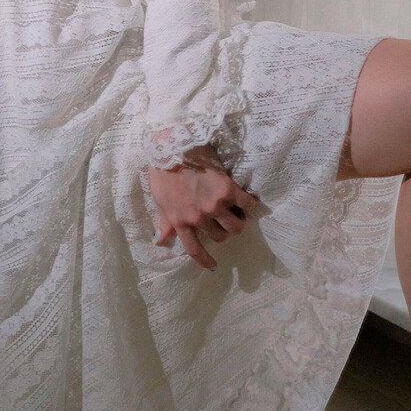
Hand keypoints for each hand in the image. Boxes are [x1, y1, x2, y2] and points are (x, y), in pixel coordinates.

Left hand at [147, 144, 260, 271]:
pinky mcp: (227, 189)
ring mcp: (214, 205)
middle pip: (220, 237)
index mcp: (181, 221)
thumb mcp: (160, 200)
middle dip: (224, 231)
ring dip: (239, 221)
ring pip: (236, 226)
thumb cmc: (163, 172)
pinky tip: (250, 200)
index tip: (213, 266)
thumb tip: (161, 240)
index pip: (194, 249)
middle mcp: (199, 217)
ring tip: (239, 212)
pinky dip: (250, 204)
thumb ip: (165, 222)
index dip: (205, 260)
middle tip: (225, 219)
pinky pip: (247, 204)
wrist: (173, 145)